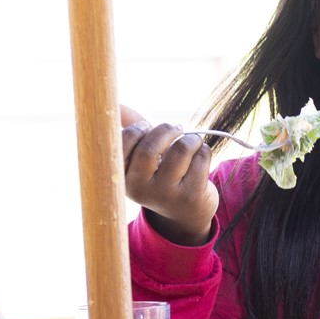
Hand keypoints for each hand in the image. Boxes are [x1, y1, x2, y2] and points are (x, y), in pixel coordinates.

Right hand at [120, 105, 216, 245]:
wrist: (185, 214)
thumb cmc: (160, 175)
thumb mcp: (142, 156)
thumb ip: (130, 128)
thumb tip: (116, 104)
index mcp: (122, 178)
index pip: (121, 145)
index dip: (137, 129)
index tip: (147, 126)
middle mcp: (140, 190)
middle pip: (150, 147)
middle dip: (166, 129)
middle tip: (176, 128)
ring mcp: (166, 195)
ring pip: (180, 149)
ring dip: (190, 138)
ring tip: (192, 141)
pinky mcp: (191, 196)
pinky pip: (201, 158)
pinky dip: (203, 150)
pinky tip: (200, 157)